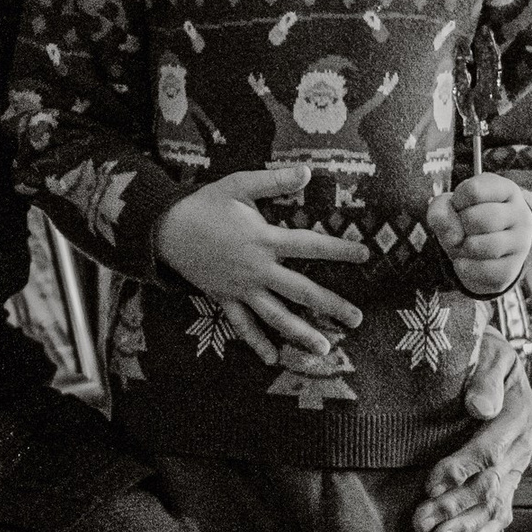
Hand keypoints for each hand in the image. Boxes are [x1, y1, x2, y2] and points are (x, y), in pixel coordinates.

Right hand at [152, 166, 365, 367]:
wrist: (165, 229)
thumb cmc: (205, 205)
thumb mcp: (239, 185)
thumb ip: (274, 181)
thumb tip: (308, 172)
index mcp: (264, 239)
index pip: (309, 246)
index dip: (338, 250)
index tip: (365, 254)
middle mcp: (257, 269)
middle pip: (301, 291)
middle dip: (331, 306)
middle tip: (357, 318)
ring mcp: (241, 288)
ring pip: (276, 316)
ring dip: (301, 333)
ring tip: (325, 349)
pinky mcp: (225, 298)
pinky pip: (242, 325)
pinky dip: (256, 342)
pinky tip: (273, 359)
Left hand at [415, 336, 531, 531]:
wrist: (493, 354)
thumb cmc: (482, 350)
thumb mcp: (487, 352)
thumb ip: (485, 378)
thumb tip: (480, 406)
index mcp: (520, 411)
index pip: (490, 448)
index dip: (461, 468)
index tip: (431, 483)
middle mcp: (524, 441)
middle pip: (490, 481)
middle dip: (455, 504)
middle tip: (422, 522)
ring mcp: (519, 461)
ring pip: (495, 499)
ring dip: (465, 522)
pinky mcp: (511, 474)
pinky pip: (504, 506)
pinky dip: (487, 527)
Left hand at [427, 172, 531, 297]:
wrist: (477, 254)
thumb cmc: (463, 222)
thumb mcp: (448, 208)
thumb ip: (440, 212)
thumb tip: (454, 237)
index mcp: (506, 190)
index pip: (474, 191)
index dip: (456, 202)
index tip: (460, 207)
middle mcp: (520, 213)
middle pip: (481, 219)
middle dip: (461, 226)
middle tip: (462, 230)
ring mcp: (521, 241)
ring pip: (489, 246)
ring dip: (465, 248)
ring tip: (464, 246)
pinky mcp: (514, 267)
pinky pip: (487, 270)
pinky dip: (466, 268)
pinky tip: (463, 262)